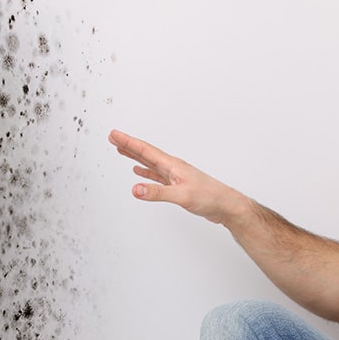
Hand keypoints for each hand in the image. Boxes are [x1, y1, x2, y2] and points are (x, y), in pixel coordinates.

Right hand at [108, 129, 238, 223]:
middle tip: (113, 138)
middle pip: (145, 153)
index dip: (128, 142)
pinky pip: (156, 176)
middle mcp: (172, 167)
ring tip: (122, 150)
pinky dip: (145, 173)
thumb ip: (157, 193)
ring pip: (149, 163)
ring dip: (135, 157)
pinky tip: (139, 173)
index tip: (114, 134)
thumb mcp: (181, 196)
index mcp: (172, 165)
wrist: (225, 205)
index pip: (146, 151)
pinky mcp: (177, 185)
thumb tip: (135, 189)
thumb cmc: (209, 197)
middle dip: (128, 145)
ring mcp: (174, 176)